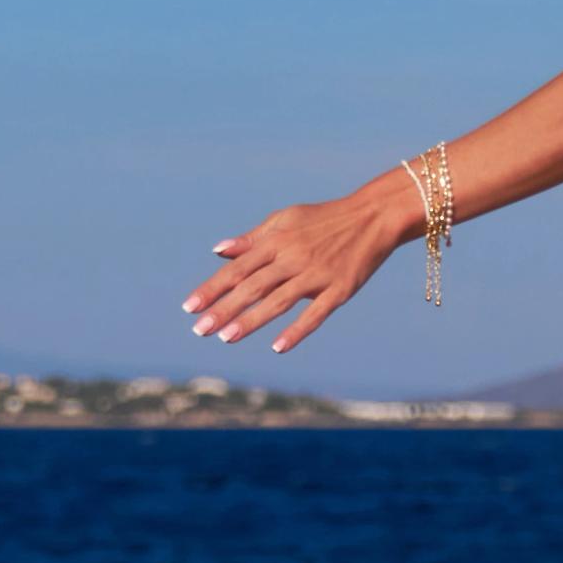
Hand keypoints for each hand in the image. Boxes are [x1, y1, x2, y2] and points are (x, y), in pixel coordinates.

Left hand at [185, 179, 410, 356]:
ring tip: (226, 338)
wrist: (373, 216)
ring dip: (251, 320)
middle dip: (223, 308)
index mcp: (277, 241)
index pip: (237, 268)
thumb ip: (252, 238)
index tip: (189, 307)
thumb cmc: (324, 219)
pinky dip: (297, 330)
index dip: (212, 288)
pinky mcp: (340, 289)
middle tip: (199, 329)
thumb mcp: (285, 220)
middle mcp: (293, 257)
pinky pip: (316, 313)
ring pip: (278, 301)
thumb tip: (218, 251)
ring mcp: (317, 274)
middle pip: (252, 287)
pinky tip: (277, 347)